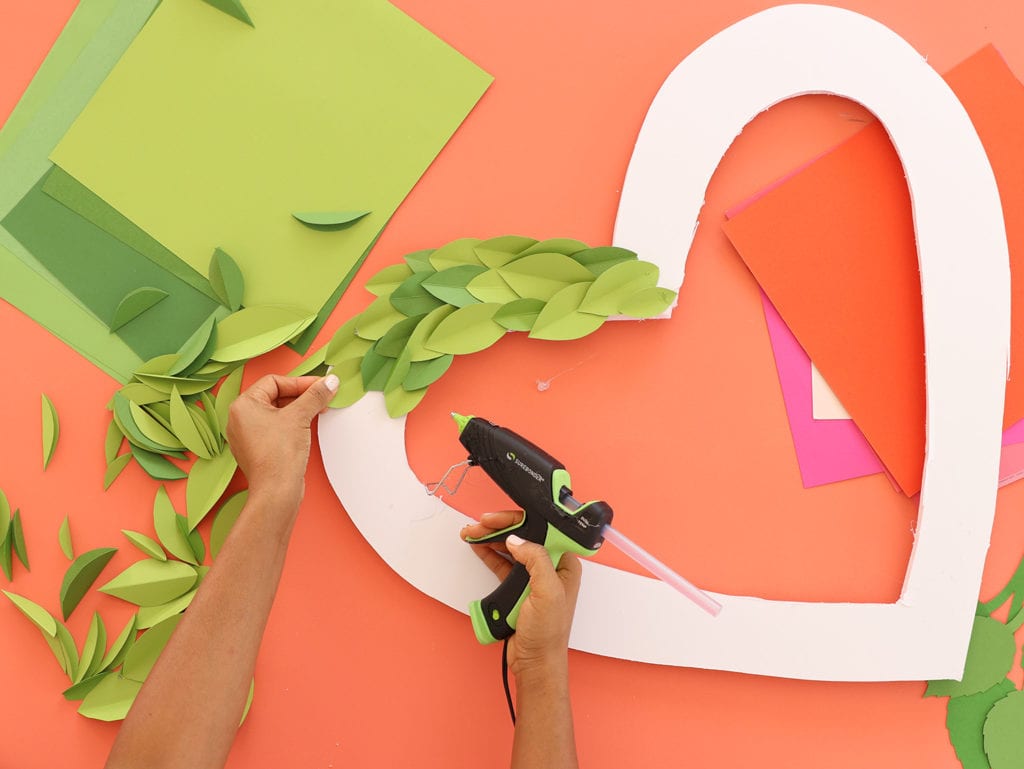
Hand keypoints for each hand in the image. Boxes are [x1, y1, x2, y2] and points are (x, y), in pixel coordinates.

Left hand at [226, 374, 338, 514]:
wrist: (277, 491)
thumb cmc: (279, 454)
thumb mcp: (300, 416)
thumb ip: (315, 395)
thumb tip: (330, 381)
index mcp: (243, 405)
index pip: (274, 382)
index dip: (300, 382)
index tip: (320, 386)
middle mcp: (240, 418)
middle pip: (275, 396)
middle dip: (301, 396)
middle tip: (322, 398)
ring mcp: (247, 435)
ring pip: (276, 413)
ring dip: (298, 410)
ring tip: (317, 412)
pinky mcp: (256, 449)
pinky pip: (274, 428)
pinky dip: (291, 424)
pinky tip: (306, 428)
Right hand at [461, 511, 581, 679]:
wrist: (534, 664)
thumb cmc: (548, 635)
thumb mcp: (546, 593)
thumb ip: (535, 561)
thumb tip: (517, 540)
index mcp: (564, 564)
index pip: (542, 530)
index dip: (519, 521)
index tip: (498, 519)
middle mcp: (551, 568)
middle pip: (524, 536)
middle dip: (500, 528)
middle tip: (479, 525)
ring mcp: (533, 578)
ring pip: (511, 548)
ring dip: (491, 539)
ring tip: (472, 533)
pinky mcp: (519, 588)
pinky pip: (503, 564)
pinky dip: (490, 553)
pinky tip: (478, 547)